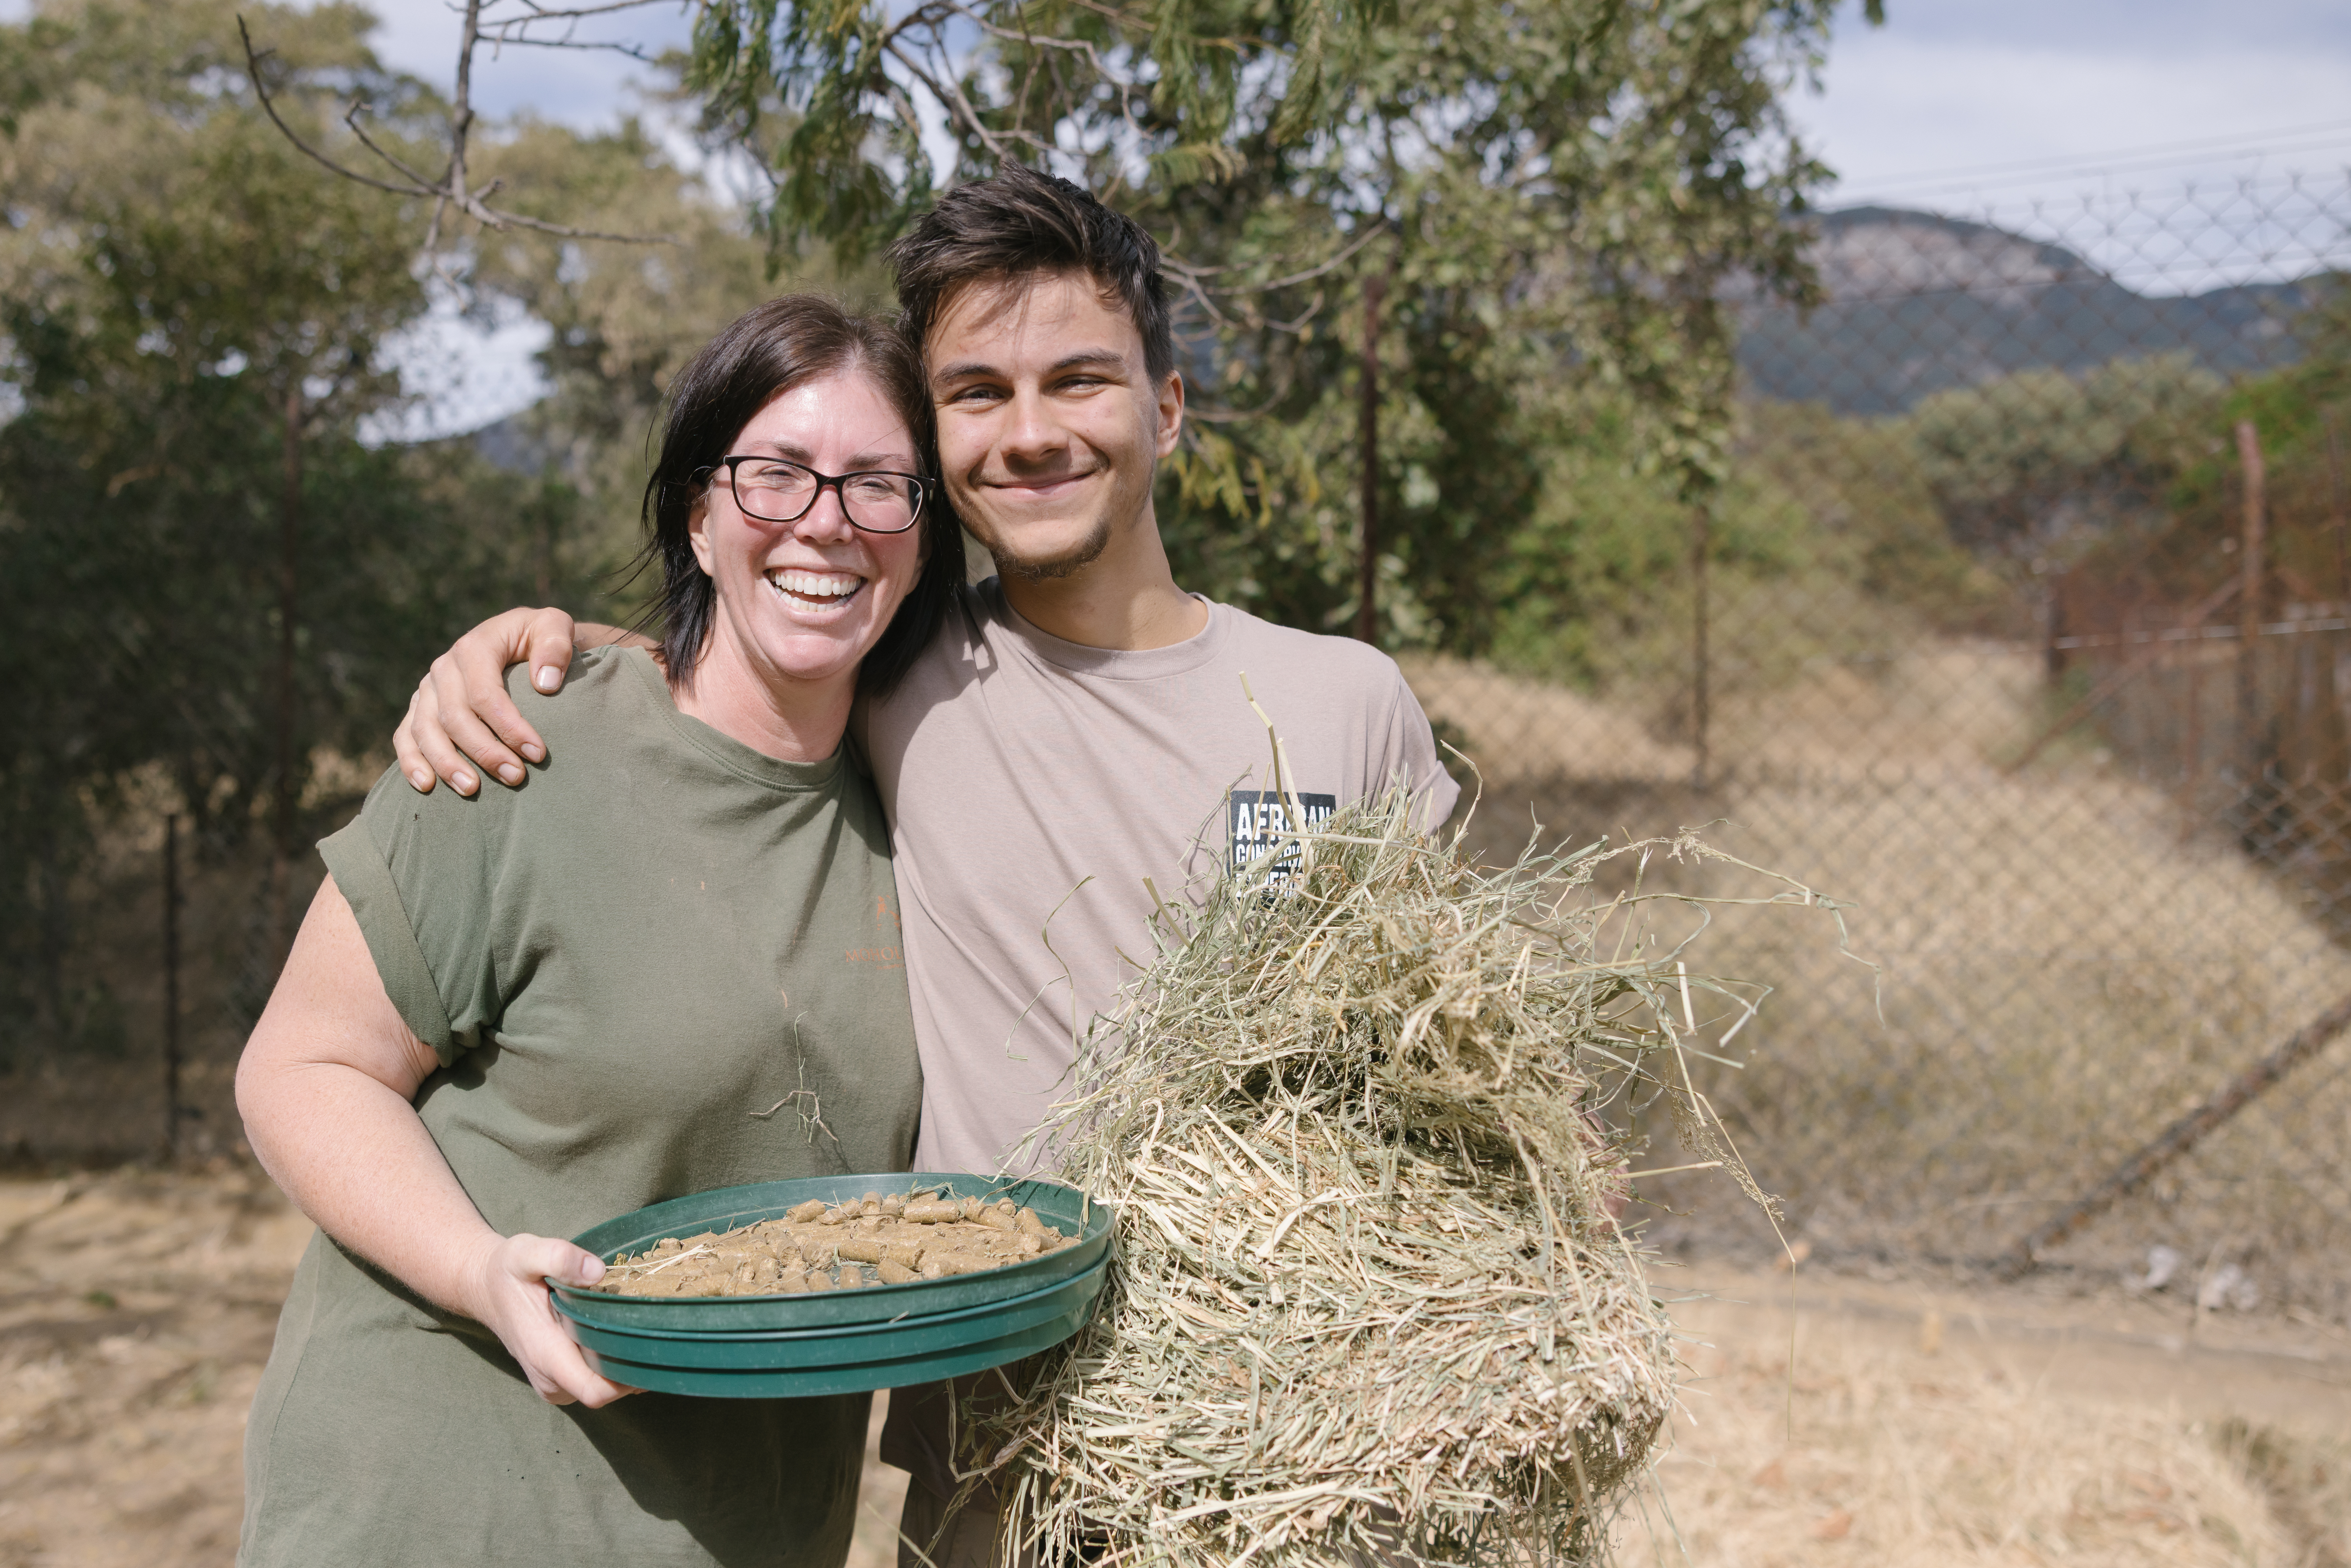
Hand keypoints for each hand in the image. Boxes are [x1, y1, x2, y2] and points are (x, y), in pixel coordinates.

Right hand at [393, 607, 578, 795]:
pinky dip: (411, 761)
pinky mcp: (420, 708)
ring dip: (446, 763)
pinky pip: (405, 736)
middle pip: (455, 716)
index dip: (509, 726)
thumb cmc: (539, 639)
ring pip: (426, 730)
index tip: (537, 753)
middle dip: (484, 751)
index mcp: (474, 647)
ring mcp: (428, 689)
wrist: (520, 641)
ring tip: (472, 789)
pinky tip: (427, 786)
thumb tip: (545, 683)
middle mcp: (444, 668)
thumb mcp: (555, 627)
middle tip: (515, 777)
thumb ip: (556, 645)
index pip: (485, 693)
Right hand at [459, 1230, 638, 1406]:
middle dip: (635, 1365)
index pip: (596, 1390)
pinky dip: (611, 1362)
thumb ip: (559, 1258)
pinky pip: (594, 1381)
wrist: (485, 1288)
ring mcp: (554, 1383)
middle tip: (656, 1326)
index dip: (629, 1378)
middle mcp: (550, 1379)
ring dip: (624, 1362)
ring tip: (636, 1325)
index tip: (653, 1346)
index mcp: (545, 1355)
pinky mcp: (559, 1379)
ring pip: (604, 1387)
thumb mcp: (526, 1252)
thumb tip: (597, 1271)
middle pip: (608, 1391)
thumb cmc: (507, 1271)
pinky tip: (619, 1332)